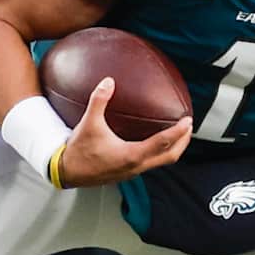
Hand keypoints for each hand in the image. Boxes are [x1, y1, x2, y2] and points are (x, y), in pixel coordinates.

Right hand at [56, 77, 191, 187]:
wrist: (66, 172)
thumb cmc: (78, 151)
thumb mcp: (88, 123)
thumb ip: (99, 100)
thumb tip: (108, 81)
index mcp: (131, 155)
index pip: (163, 143)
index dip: (178, 132)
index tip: (188, 121)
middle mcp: (136, 166)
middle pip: (170, 156)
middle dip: (183, 142)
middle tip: (189, 126)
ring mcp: (133, 171)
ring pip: (162, 161)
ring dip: (173, 148)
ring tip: (179, 133)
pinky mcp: (127, 172)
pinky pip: (151, 162)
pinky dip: (160, 151)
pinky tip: (155, 140)